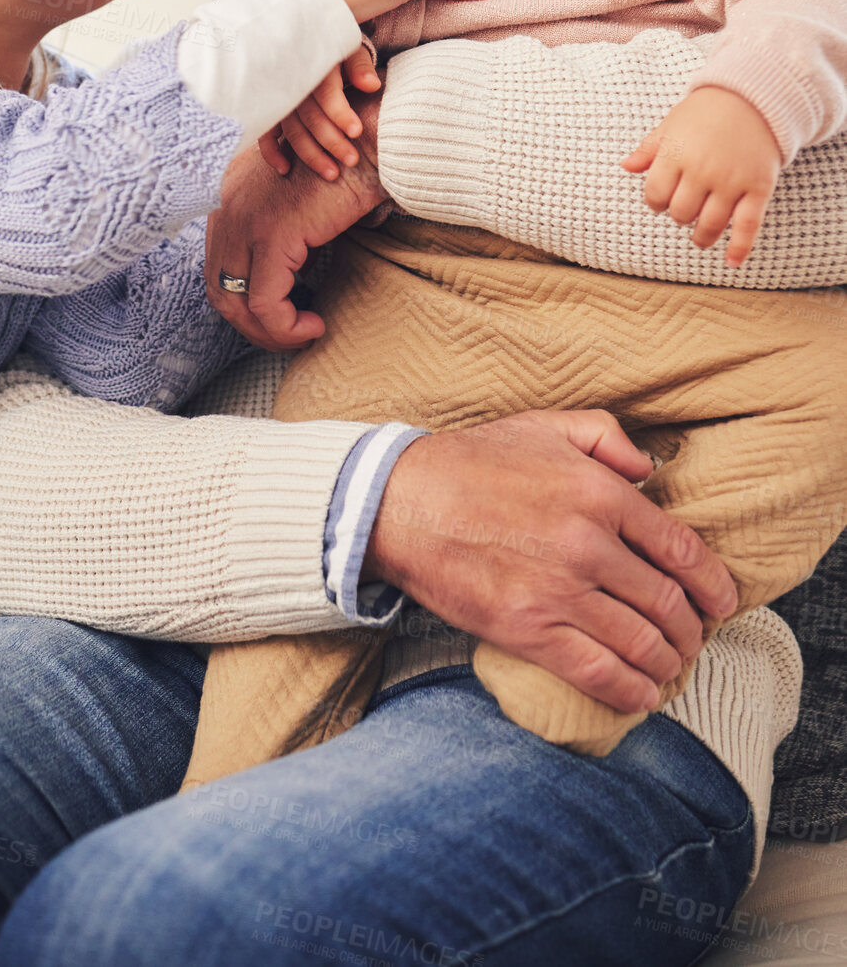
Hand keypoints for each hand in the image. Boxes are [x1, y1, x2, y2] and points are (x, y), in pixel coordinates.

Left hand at [208, 97, 383, 348]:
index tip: (280, 319)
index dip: (244, 304)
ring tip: (303, 335)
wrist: (370, 143)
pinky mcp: (273, 234)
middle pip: (217, 289)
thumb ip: (280, 236)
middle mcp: (225, 206)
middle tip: (289, 338)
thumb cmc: (346, 171)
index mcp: (226, 196)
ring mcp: (244, 220)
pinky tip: (314, 326)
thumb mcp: (298, 206)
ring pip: (236, 302)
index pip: (216, 268)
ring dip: (269, 332)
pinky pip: (266, 303)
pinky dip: (286, 327)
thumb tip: (286, 280)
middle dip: (251, 326)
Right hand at [259, 43, 381, 180]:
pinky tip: (285, 169)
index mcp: (314, 65)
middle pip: (310, 117)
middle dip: (331, 142)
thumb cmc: (334, 46)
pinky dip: (271, 152)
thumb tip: (371, 86)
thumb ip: (360, 66)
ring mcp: (279, 97)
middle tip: (352, 161)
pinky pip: (264, 132)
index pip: (326, 93)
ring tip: (332, 174)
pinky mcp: (271, 108)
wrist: (306, 37)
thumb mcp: (350, 48)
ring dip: (310, 154)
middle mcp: (294, 82)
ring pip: (291, 130)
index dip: (340, 113)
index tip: (357, 132)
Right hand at [363, 411, 738, 716]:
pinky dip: (630, 691)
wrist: (398, 501)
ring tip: (669, 668)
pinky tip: (640, 695)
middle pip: (668, 604)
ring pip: (641, 643)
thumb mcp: (543, 426)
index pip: (682, 550)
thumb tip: (649, 470)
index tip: (722, 602)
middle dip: (692, 630)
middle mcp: (588, 543)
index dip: (713, 585)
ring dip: (667, 664)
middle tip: (694, 640)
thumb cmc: (470, 462)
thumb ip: (606, 438)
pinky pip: (598, 672)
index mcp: (598, 492)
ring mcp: (558, 590)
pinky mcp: (527, 630)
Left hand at [621, 85, 782, 265]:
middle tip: (684, 210)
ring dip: (702, 236)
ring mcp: (732, 181)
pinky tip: (731, 262)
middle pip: (681, 213)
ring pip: (711, 224)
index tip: (661, 201)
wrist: (754, 97)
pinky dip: (739, 247)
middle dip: (679, 216)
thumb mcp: (671, 125)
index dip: (655, 202)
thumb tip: (625, 167)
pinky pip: (748, 225)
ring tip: (700, 237)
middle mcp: (703, 170)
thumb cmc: (706, 111)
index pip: (655, 195)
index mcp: (677, 154)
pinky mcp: (759, 188)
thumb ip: (649, 149)